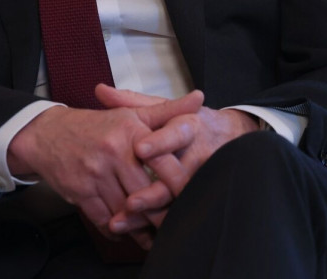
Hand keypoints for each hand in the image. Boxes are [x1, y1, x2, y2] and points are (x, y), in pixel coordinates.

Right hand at [6, 93, 201, 241]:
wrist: (48, 133)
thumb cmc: (95, 126)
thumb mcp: (130, 114)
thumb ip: (167, 110)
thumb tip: (199, 98)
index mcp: (130, 132)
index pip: (163, 163)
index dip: (179, 183)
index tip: (190, 195)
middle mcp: (113, 152)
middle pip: (146, 193)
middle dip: (162, 213)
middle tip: (177, 224)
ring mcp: (95, 174)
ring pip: (127, 211)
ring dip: (141, 227)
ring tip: (156, 235)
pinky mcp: (80, 192)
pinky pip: (104, 220)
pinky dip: (117, 231)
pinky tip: (126, 232)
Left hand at [96, 86, 258, 227]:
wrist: (226, 139)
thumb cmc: (187, 124)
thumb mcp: (163, 110)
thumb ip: (131, 102)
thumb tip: (100, 91)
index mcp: (188, 127)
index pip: (175, 134)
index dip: (159, 142)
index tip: (140, 148)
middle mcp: (198, 154)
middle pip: (176, 177)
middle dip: (151, 192)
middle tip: (129, 201)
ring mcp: (202, 178)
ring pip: (175, 200)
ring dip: (150, 213)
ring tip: (123, 221)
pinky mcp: (199, 196)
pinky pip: (178, 213)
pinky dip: (156, 225)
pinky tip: (138, 235)